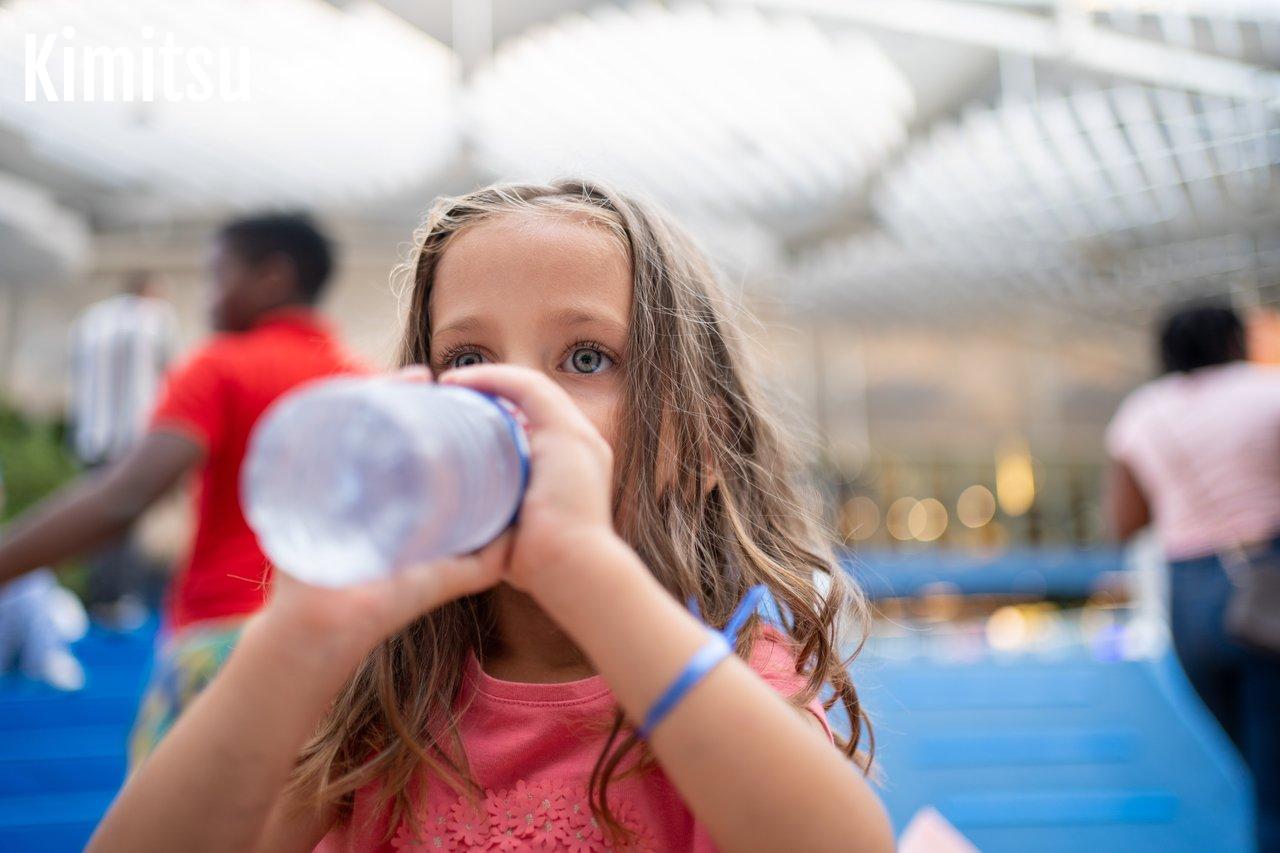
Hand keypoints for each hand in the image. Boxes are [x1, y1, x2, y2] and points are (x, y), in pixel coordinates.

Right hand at [257, 365, 507, 673]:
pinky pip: (307, 437)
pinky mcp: (296, 487)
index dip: (422, 413)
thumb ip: (480, 560)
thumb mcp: (442, 577)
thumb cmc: (381, 607)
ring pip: (347, 423)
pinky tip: (351, 393)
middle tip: (422, 379)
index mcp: (385, 498)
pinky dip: (326, 410)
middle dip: (394, 396)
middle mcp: (355, 485)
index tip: (446, 393)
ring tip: (400, 381)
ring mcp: (326, 483)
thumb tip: (520, 539)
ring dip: (370, 395)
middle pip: (374, 424)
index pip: (402, 441)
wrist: (328, 632)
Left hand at [437, 364, 623, 599]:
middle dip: (492, 391)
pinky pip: (526, 387)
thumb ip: (500, 517)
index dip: (500, 412)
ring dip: (487, 379)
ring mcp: (579, 435)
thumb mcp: (520, 532)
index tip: (461, 420)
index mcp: (574, 463)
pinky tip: (459, 382)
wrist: (574, 571)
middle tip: (450, 397)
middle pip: (533, 399)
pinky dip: (492, 379)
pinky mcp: (567, 432)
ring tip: (450, 384)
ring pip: (529, 386)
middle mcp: (582, 442)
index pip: (537, 421)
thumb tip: (461, 522)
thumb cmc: (545, 565)